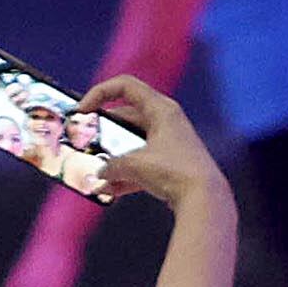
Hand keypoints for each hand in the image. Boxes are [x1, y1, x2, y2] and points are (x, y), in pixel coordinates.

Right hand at [79, 77, 225, 211]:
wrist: (205, 200)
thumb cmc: (174, 172)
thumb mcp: (133, 164)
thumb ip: (111, 165)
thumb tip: (100, 173)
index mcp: (161, 109)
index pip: (125, 86)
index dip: (100, 93)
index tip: (83, 111)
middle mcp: (167, 122)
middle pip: (127, 117)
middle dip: (104, 131)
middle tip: (86, 141)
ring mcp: (171, 144)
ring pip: (133, 144)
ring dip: (113, 157)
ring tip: (94, 168)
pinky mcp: (173, 166)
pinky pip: (143, 165)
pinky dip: (126, 175)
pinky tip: (109, 190)